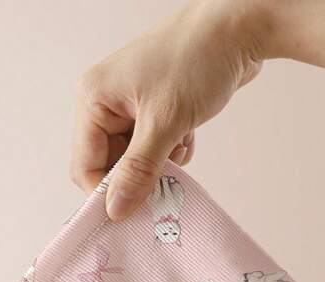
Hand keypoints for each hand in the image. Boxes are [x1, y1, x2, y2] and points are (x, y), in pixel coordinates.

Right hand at [71, 0, 263, 220]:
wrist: (240, 26)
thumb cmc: (197, 59)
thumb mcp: (164, 122)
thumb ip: (137, 171)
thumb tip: (115, 211)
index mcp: (93, 99)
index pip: (85, 165)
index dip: (106, 192)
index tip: (132, 211)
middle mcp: (105, 101)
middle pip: (109, 165)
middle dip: (138, 175)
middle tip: (165, 178)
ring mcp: (130, 104)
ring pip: (134, 160)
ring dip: (159, 163)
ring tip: (180, 142)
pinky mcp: (154, 107)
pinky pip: (153, 148)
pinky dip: (171, 150)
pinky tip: (187, 133)